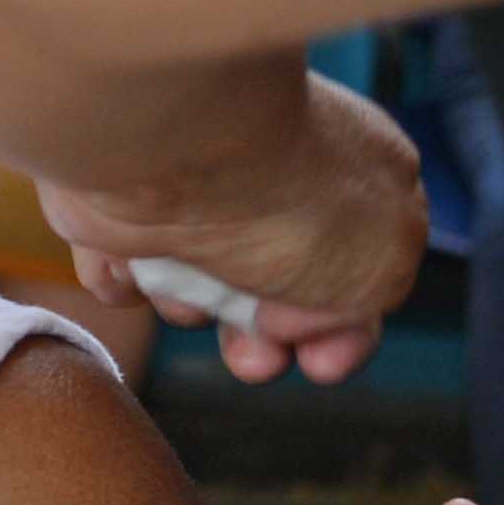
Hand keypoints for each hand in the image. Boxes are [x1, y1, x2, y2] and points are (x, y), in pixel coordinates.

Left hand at [42, 73, 420, 383]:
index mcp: (354, 167)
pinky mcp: (118, 195)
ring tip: (191, 285)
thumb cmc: (289, 198)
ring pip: (192, 285)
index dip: (343, 327)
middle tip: (253, 357)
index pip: (356, 259)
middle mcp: (272, 169)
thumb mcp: (385, 264)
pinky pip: (124, 268)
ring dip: (192, 304)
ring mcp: (193, 182)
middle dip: (260, 340)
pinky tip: (136, 259)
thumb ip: (368, 293)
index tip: (321, 363)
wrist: (170, 142)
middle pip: (268, 287)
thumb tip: (296, 310)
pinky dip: (127, 277)